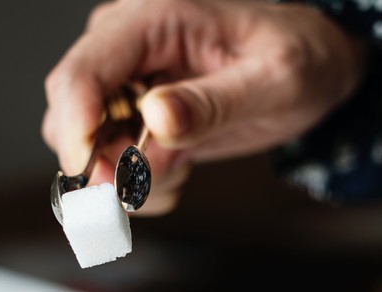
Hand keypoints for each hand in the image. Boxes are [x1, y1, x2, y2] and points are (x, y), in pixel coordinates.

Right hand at [42, 0, 366, 213]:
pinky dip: (137, 183)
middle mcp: (126, 46)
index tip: (101, 178)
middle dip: (104, 163)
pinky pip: (109, 161)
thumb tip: (156, 119)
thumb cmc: (298, 58)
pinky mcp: (134, 115)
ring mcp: (125, 82)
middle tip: (158, 181)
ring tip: (180, 171)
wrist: (312, 66)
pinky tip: (178, 171)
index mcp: (153, 19)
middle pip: (69, 113)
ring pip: (85, 145)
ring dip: (124, 178)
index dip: (77, 130)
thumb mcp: (274, 80)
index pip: (82, 73)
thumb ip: (214, 102)